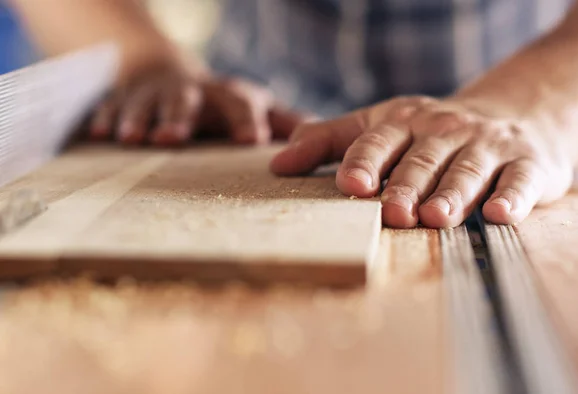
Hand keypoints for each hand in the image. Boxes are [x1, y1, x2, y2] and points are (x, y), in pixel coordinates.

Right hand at [89, 54, 308, 145]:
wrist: (166, 73)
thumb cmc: (221, 102)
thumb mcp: (253, 107)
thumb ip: (285, 123)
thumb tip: (328, 138)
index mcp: (228, 95)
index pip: (241, 103)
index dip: (245, 119)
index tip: (250, 141)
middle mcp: (193, 91)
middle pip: (188, 98)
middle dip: (180, 115)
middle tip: (173, 139)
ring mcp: (155, 93)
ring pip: (146, 102)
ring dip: (140, 118)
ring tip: (132, 139)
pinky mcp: (124, 99)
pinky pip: (111, 107)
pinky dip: (105, 120)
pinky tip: (98, 136)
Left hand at [270, 96, 573, 227]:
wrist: (513, 117)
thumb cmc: (430, 132)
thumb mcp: (380, 125)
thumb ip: (329, 141)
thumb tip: (277, 165)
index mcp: (404, 121)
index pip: (378, 140)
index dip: (364, 162)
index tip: (351, 186)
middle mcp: (444, 130)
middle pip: (421, 160)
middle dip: (405, 186)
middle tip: (391, 213)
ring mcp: (487, 146)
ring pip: (466, 170)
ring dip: (451, 194)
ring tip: (435, 217)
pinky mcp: (527, 165)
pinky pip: (519, 181)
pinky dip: (511, 197)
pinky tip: (498, 214)